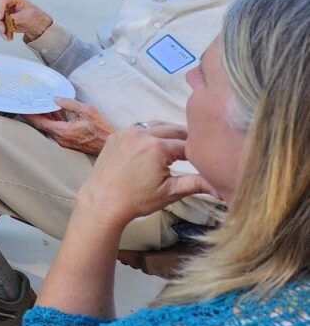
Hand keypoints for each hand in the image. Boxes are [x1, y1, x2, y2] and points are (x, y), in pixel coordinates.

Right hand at [0, 0, 52, 41]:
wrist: (35, 23)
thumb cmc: (33, 15)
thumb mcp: (27, 15)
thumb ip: (16, 17)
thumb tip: (7, 20)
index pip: (1, 0)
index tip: (0, 18)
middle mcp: (4, 1)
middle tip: (3, 30)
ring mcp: (1, 9)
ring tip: (6, 36)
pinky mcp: (0, 18)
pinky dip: (1, 31)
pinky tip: (7, 36)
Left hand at [23, 97, 114, 154]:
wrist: (110, 142)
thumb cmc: (101, 128)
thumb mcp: (87, 110)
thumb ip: (69, 103)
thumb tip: (55, 99)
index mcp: (62, 131)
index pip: (40, 123)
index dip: (30, 115)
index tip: (23, 108)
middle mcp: (61, 138)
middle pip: (43, 125)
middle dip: (36, 114)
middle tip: (29, 103)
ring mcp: (65, 141)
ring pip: (50, 128)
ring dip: (46, 117)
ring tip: (40, 105)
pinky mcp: (69, 142)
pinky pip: (57, 130)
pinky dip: (54, 121)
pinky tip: (54, 113)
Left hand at [74, 124, 214, 227]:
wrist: (102, 201)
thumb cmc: (137, 199)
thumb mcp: (170, 193)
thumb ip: (196, 184)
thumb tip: (221, 186)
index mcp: (157, 147)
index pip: (187, 144)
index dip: (199, 151)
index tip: (208, 157)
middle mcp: (142, 134)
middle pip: (173, 129)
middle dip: (187, 137)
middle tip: (199, 146)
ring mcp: (126, 132)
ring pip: (156, 124)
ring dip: (169, 132)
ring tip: (180, 144)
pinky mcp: (116, 135)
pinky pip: (139, 127)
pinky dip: (150, 132)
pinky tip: (157, 143)